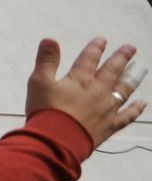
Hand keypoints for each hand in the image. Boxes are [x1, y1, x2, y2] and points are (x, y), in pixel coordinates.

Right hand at [26, 37, 145, 147]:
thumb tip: (50, 40)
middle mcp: (98, 91)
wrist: (57, 140)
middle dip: (121, 58)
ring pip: (124, 89)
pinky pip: (127, 116)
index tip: (103, 40)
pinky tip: (143, 103)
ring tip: (141, 68)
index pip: (89, 59)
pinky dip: (136, 109)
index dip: (96, 48)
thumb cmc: (46, 111)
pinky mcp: (110, 125)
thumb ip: (47, 60)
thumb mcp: (39, 82)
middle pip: (112, 70)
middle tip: (130, 48)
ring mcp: (107, 108)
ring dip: (133, 77)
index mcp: (80, 79)